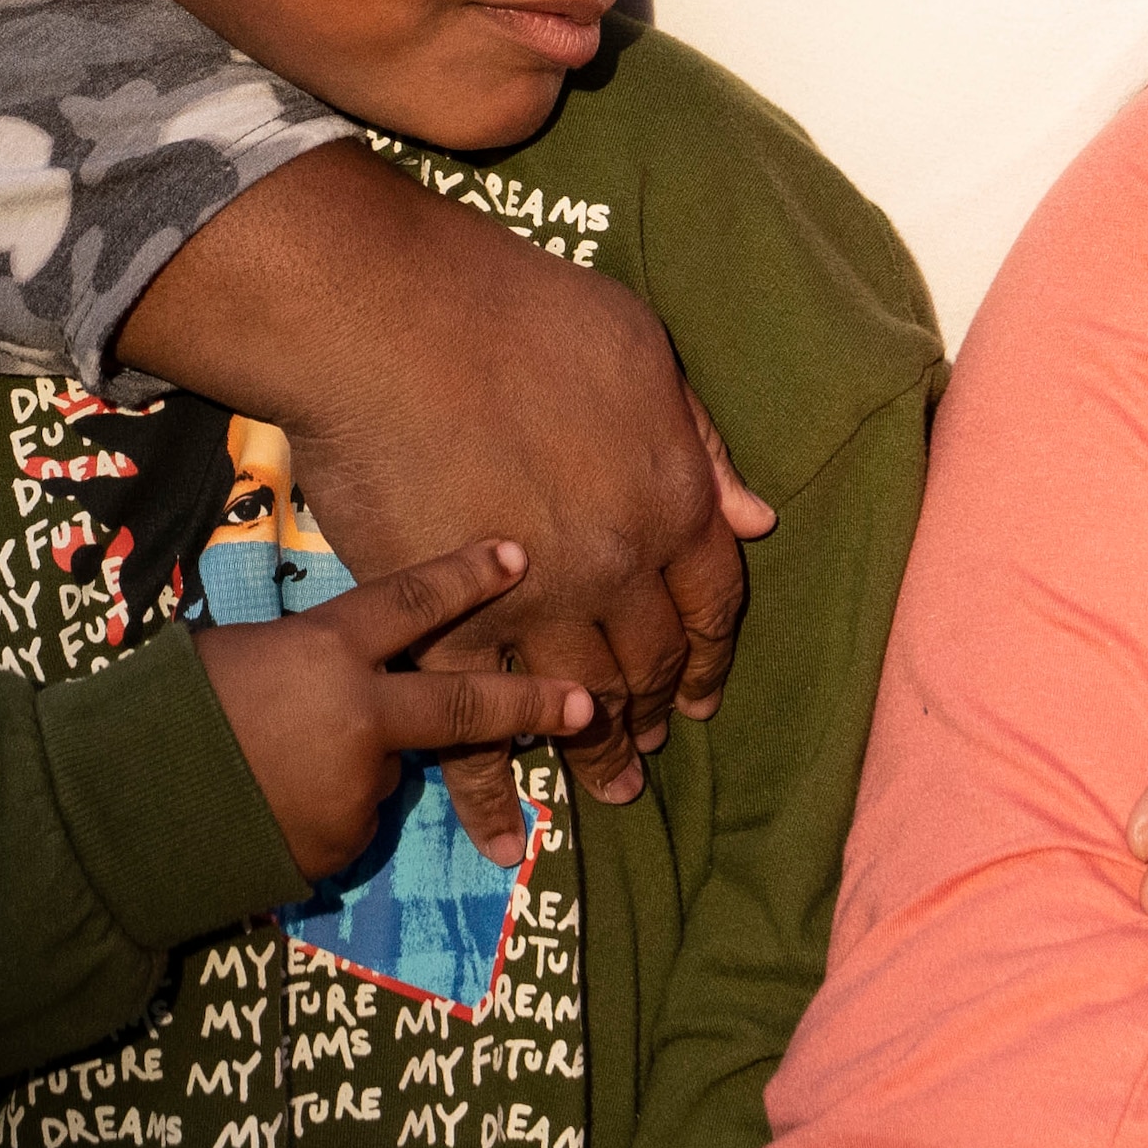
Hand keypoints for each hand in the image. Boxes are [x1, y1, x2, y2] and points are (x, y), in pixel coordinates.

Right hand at [120, 145, 758, 847]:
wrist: (392, 323)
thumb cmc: (519, 312)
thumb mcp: (640, 350)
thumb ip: (699, 442)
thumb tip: (755, 516)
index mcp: (673, 501)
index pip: (713, 601)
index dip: (711, 652)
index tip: (704, 692)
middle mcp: (616, 570)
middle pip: (650, 662)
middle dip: (656, 711)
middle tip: (651, 751)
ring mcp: (531, 609)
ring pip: (577, 704)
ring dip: (594, 755)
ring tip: (608, 792)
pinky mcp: (443, 628)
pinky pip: (475, 727)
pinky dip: (492, 790)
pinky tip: (507, 835)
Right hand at [196, 538, 598, 884]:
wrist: (125, 811)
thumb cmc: (166, 709)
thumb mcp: (238, 652)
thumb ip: (307, 658)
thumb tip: (333, 669)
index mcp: (326, 651)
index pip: (413, 602)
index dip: (468, 575)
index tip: (521, 554)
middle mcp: (360, 717)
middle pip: (465, 707)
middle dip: (534, 706)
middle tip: (587, 705)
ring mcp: (357, 790)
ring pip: (387, 769)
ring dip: (356, 765)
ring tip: (275, 766)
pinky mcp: (340, 847)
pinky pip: (349, 820)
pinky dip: (324, 810)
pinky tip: (269, 805)